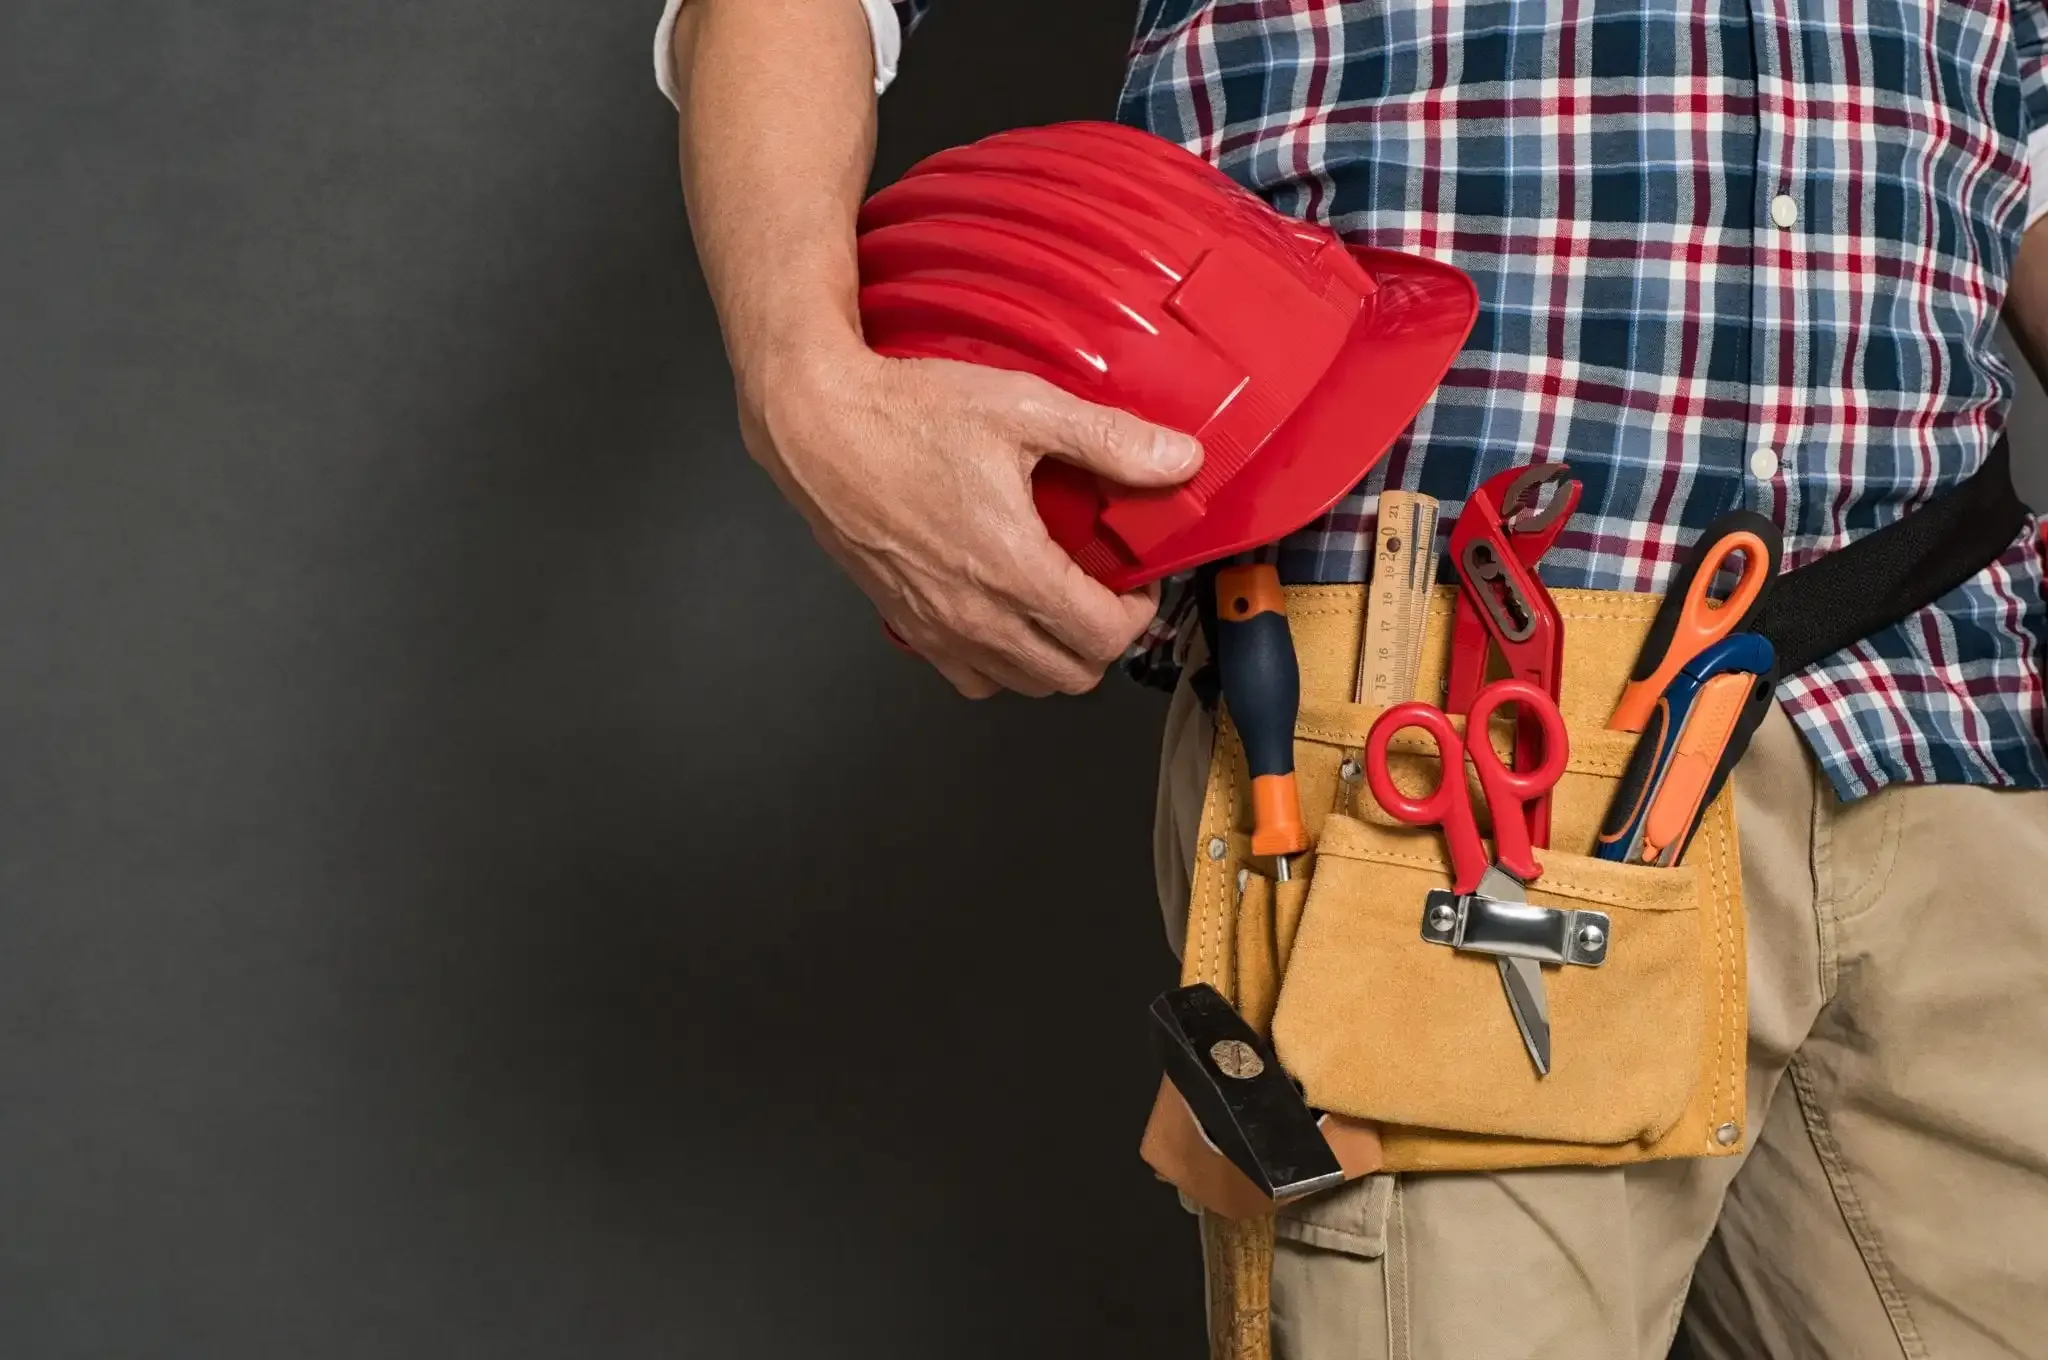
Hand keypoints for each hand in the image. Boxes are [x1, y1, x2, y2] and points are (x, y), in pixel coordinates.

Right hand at [740, 341, 1202, 697]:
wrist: (817, 426)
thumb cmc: (909, 415)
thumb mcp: (1025, 409)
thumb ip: (1109, 440)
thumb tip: (1180, 460)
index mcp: (1014, 569)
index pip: (1105, 637)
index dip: (1138, 613)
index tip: (1136, 581)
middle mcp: (975, 615)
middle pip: (1070, 676)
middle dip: (1101, 639)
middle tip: (1103, 591)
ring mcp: (936, 627)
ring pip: (1021, 685)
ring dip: (1052, 656)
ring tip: (1056, 603)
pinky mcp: (904, 623)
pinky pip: (968, 677)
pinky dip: (998, 662)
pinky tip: (1002, 612)